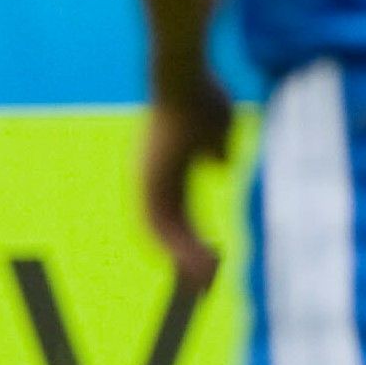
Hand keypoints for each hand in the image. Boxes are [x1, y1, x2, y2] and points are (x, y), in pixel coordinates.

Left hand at [142, 69, 232, 301]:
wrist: (183, 78)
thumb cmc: (201, 97)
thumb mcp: (219, 128)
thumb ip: (218, 149)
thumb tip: (218, 164)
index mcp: (165, 171)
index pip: (176, 216)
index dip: (190, 239)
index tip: (213, 256)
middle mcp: (151, 181)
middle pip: (165, 233)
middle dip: (186, 260)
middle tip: (205, 286)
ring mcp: (147, 183)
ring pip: (162, 237)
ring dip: (185, 262)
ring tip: (207, 284)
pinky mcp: (150, 184)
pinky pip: (162, 229)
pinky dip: (181, 252)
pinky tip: (202, 266)